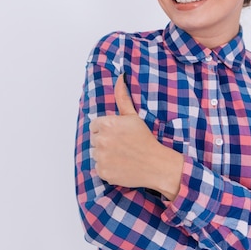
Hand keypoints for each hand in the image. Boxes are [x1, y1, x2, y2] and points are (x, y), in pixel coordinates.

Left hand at [89, 74, 182, 198]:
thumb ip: (122, 97)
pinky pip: (99, 168)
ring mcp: (101, 157)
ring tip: (121, 155)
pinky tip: (121, 166)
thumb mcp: (133, 116)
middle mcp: (101, 140)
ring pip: (95, 154)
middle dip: (104, 142)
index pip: (95, 126)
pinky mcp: (102, 172)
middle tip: (121, 146)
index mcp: (106, 124)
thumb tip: (120, 77)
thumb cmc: (145, 139)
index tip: (118, 135)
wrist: (156, 165)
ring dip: (105, 155)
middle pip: (94, 140)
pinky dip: (107, 168)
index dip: (106, 130)